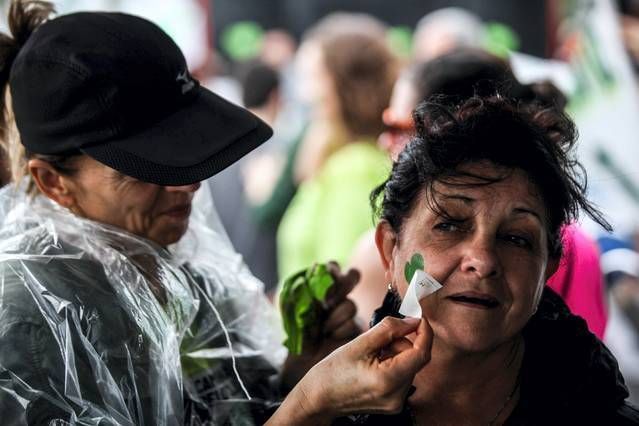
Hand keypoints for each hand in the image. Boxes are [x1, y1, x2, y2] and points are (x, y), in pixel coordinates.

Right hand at [267, 317, 432, 424]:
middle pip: (415, 359)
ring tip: (371, 356)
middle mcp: (397, 395)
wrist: (318, 398)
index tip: (419, 318)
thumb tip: (413, 321)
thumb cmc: (332, 372)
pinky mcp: (393, 404)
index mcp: (388, 379)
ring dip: (396, 354)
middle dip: (401, 343)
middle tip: (378, 341)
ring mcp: (396, 403)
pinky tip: (374, 366)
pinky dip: (393, 365)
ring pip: (409, 366)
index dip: (424, 332)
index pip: (422, 353)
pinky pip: (403, 376)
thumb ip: (389, 329)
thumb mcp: (359, 343)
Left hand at [281, 262, 361, 389]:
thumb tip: (313, 272)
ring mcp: (348, 312)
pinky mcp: (355, 329)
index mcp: (321, 286)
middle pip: (353, 276)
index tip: (324, 280)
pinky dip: (340, 330)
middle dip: (344, 285)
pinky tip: (330, 336)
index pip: (332, 267)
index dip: (332, 270)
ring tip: (322, 329)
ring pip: (350, 305)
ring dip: (335, 316)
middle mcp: (337, 296)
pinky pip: (353, 324)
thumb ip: (301, 289)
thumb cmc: (296, 332)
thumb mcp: (292, 309)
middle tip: (329, 300)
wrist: (301, 361)